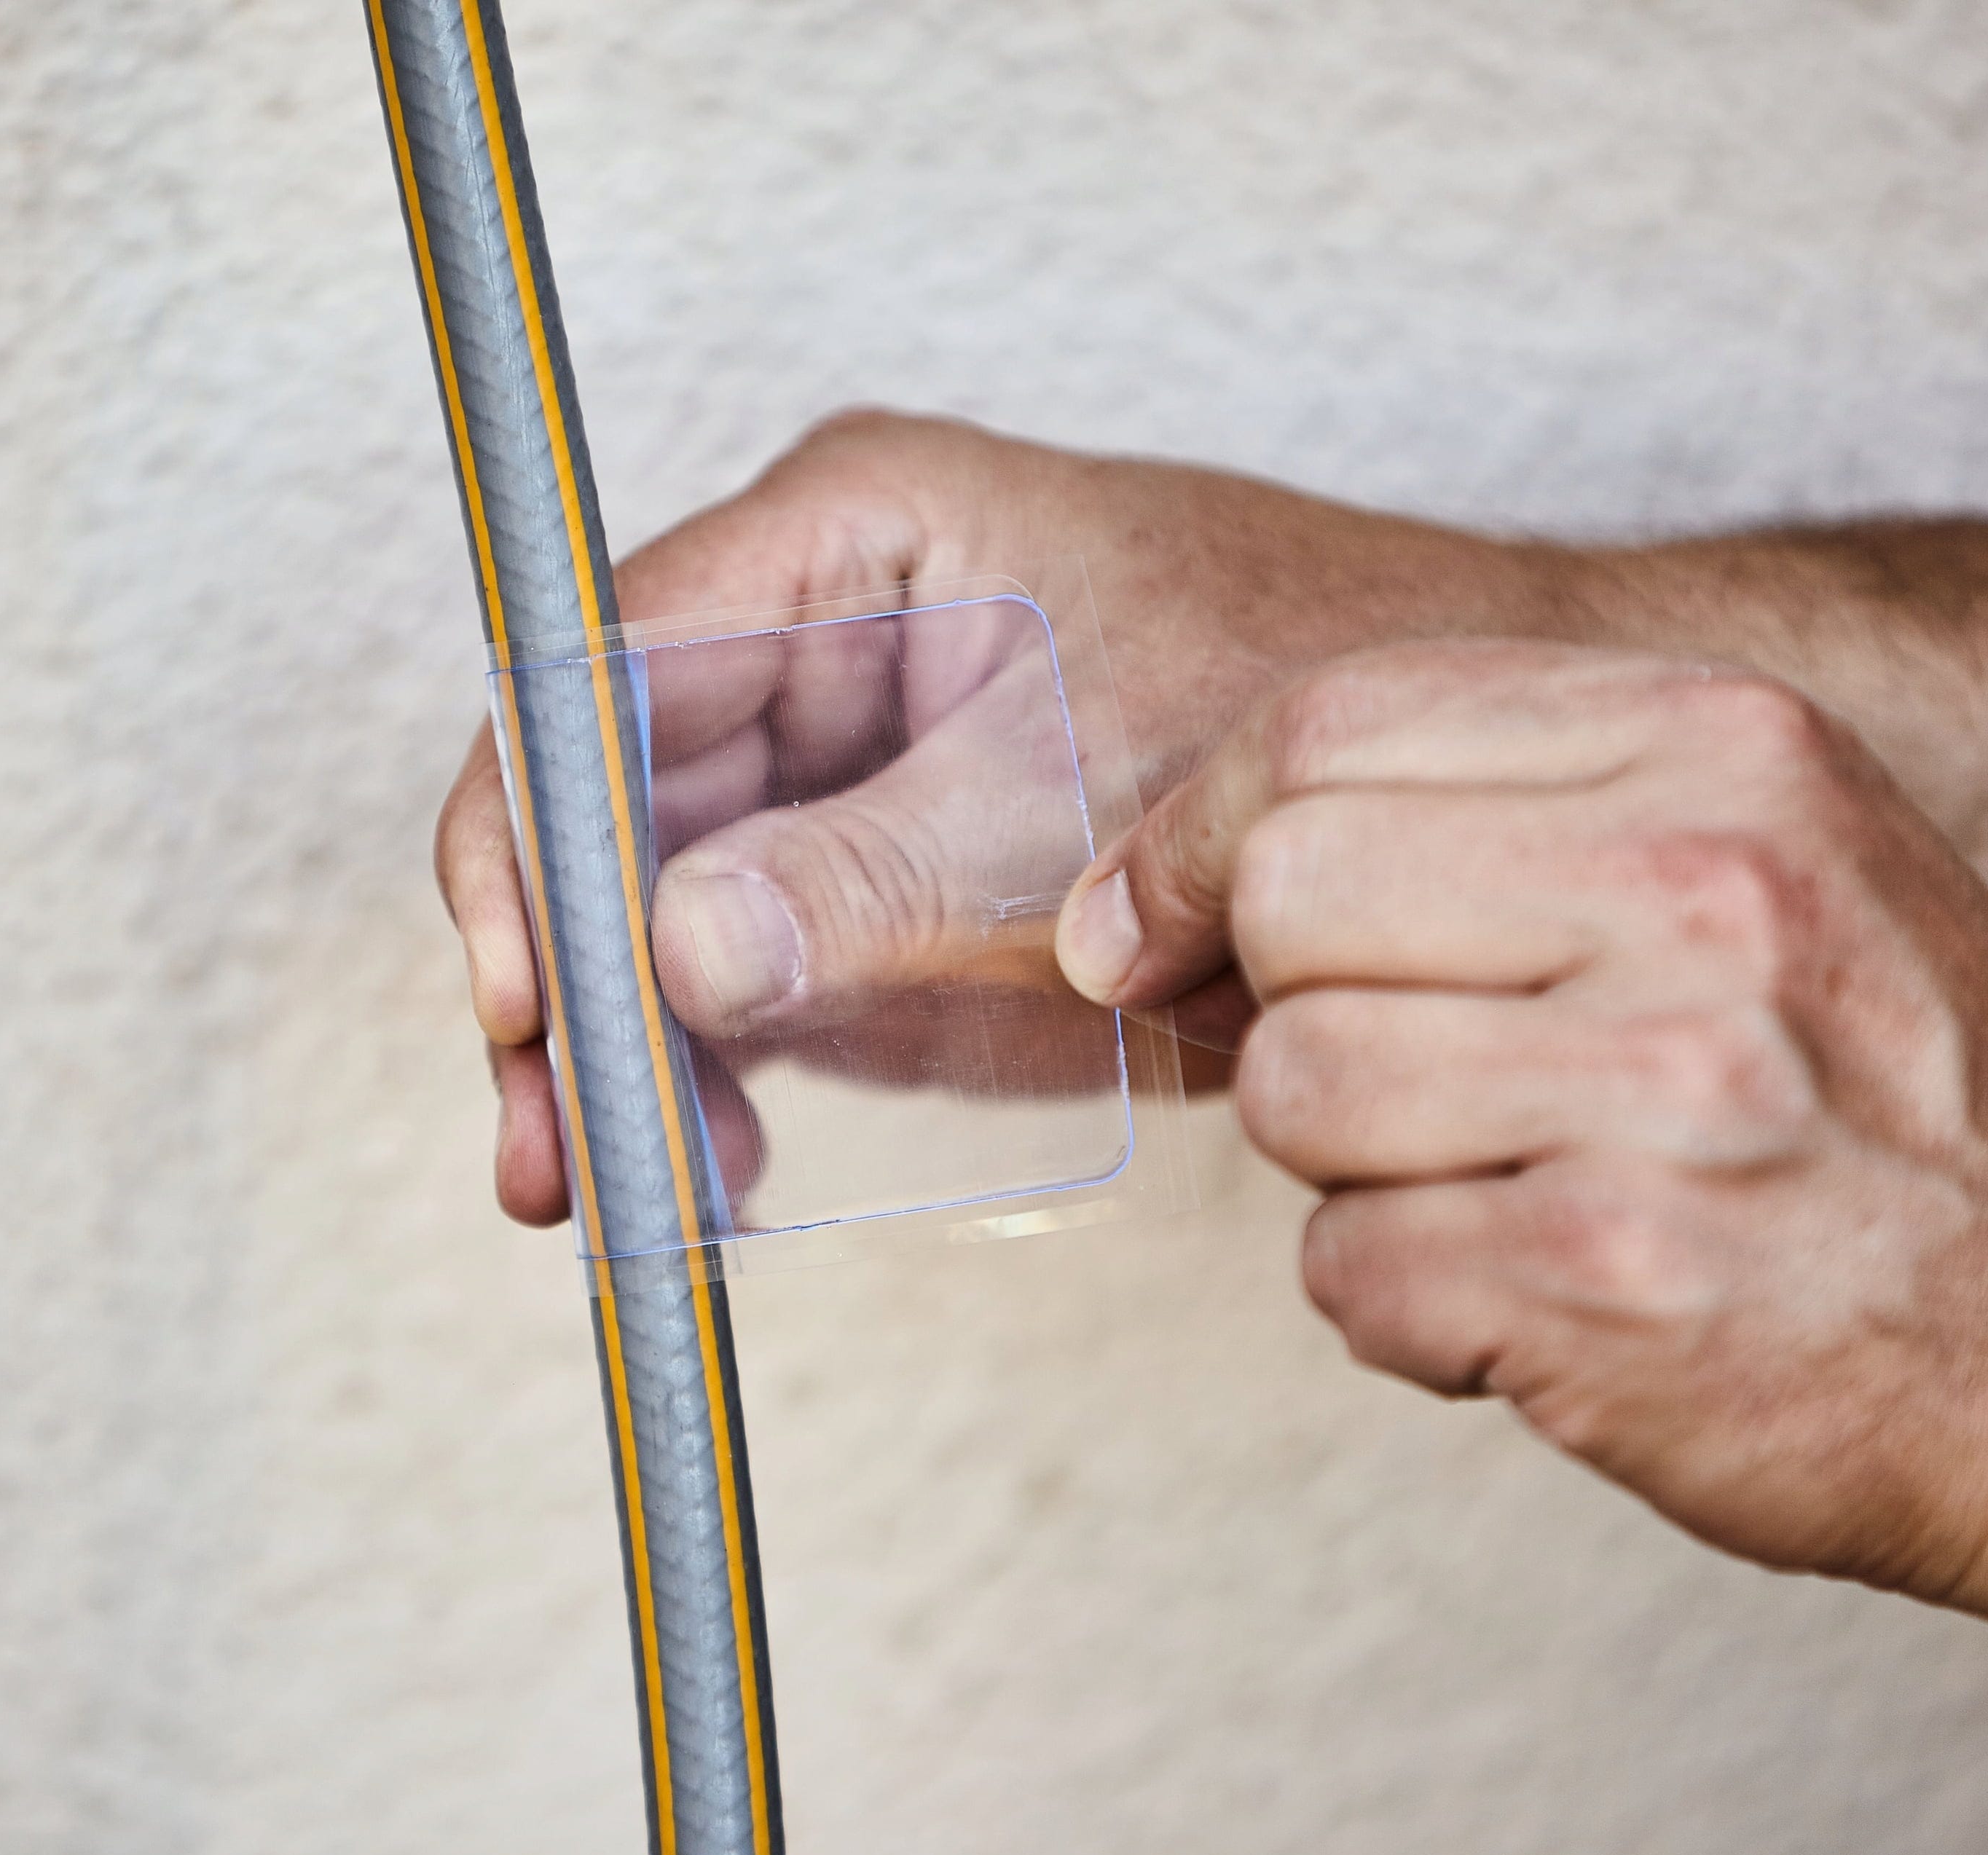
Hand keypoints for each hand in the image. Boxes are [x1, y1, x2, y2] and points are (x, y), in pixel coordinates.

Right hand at [437, 410, 1573, 1223]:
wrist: (1454, 793)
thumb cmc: (1307, 716)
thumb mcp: (1080, 806)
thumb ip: (872, 877)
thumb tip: (670, 945)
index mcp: (852, 532)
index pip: (600, 666)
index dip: (533, 829)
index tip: (532, 990)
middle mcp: (811, 626)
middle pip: (598, 793)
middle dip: (562, 974)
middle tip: (554, 1151)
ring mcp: (831, 750)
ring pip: (647, 893)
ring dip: (622, 1044)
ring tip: (629, 1189)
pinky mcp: (866, 858)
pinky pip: (737, 959)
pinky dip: (712, 1064)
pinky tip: (716, 1162)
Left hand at [1055, 639, 1987, 1701]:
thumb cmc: (1888, 1100)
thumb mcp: (1754, 856)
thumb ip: (1486, 819)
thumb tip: (1152, 889)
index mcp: (1721, 748)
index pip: (1331, 721)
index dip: (1195, 833)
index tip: (1148, 923)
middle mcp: (1699, 893)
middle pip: (1284, 895)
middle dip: (1297, 1005)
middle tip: (1430, 1080)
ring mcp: (1660, 1091)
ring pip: (1294, 1090)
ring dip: (1359, 1172)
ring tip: (1516, 1190)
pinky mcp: (1607, 1279)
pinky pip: (1343, 1272)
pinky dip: (1411, 1312)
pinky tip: (1546, 1303)